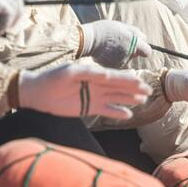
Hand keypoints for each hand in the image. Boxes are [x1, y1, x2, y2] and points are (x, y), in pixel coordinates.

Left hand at [18, 62, 152, 118]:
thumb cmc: (52, 78)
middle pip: (119, 87)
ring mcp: (93, 97)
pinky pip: (106, 111)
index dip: (127, 79)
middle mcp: (96, 85)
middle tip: (149, 90)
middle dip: (134, 88)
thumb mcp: (70, 72)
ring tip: (143, 101)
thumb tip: (107, 74)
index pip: (114, 76)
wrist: (38, 93)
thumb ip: (88, 72)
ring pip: (116, 98)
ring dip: (129, 99)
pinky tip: (128, 114)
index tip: (140, 80)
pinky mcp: (88, 108)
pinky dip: (117, 113)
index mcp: (93, 73)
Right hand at [79, 20, 151, 67]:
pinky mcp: (113, 68)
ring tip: (110, 48)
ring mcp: (121, 63)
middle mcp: (129, 55)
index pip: (147, 51)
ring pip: (126, 60)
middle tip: (119, 43)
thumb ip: (135, 32)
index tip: (138, 47)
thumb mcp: (121, 26)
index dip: (143, 48)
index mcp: (134, 44)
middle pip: (135, 55)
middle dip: (130, 51)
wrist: (87, 40)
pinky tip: (106, 54)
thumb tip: (144, 38)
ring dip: (121, 55)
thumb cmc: (104, 30)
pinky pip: (117, 64)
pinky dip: (113, 60)